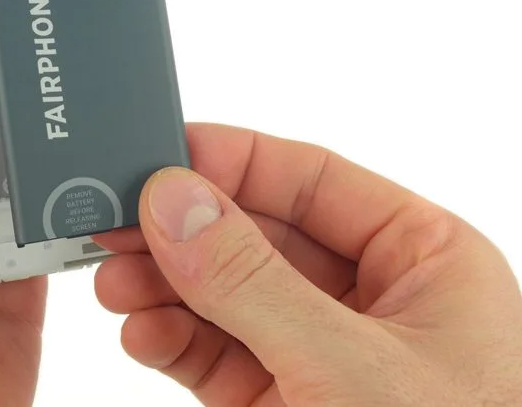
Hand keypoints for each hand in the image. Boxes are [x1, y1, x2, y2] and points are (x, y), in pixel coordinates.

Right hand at [94, 124, 521, 405]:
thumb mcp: (352, 370)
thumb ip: (254, 281)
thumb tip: (174, 201)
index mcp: (422, 259)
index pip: (309, 178)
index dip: (229, 160)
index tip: (155, 156)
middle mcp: (370, 299)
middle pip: (254, 232)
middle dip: (180, 230)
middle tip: (114, 221)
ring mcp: (321, 353)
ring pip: (224, 291)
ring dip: (163, 284)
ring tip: (114, 283)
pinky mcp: (283, 403)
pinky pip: (214, 352)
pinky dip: (169, 339)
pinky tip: (140, 333)